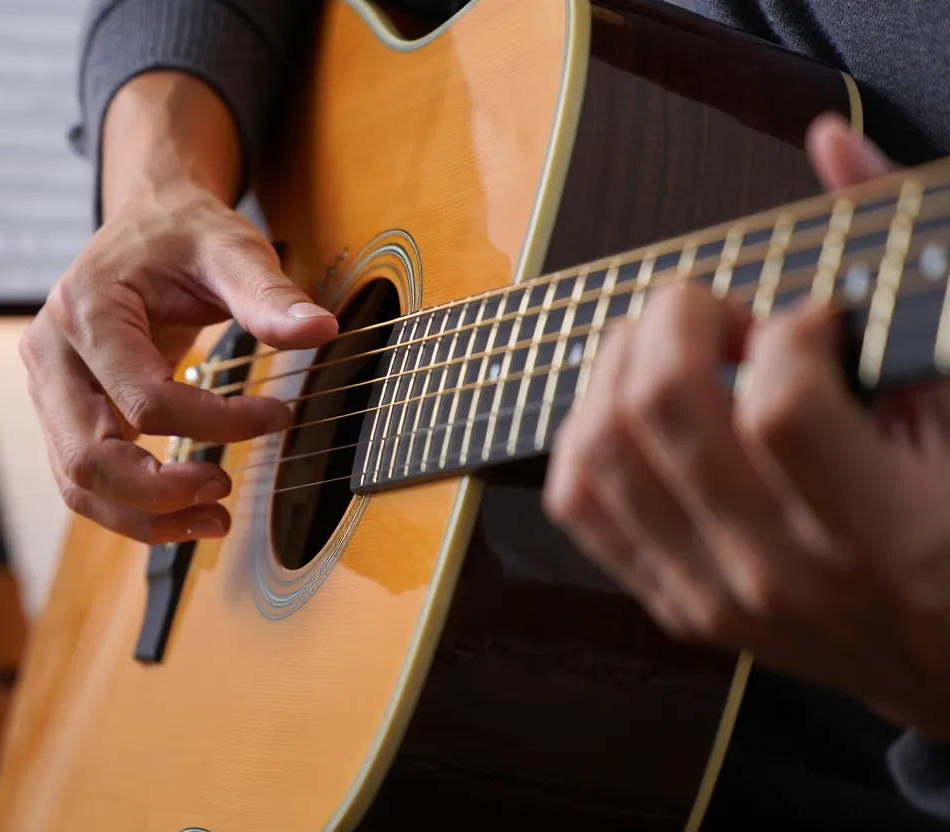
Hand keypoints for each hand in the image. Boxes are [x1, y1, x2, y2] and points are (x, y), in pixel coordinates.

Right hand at [20, 73, 336, 544]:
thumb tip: (322, 330)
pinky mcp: (62, 411)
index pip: (146, 400)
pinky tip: (185, 510)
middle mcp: (51, 354)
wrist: (146, 220)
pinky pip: (84, 479)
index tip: (278, 416)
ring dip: (144, 516)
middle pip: (88, 458)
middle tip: (226, 492)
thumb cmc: (184, 234)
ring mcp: (48, 388)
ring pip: (76, 483)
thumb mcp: (231, 248)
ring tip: (214, 519)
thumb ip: (269, 294)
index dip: (218, 423)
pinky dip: (132, 506)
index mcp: (87, 311)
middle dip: (161, 493)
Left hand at [543, 113, 949, 739]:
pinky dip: (586, 430)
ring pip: (599, 449)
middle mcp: (779, 574)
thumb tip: (830, 145)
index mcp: (882, 535)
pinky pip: (576, 500)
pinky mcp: (668, 603)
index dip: (786, 325)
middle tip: (720, 312)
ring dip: (620, 365)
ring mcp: (711, 596)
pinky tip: (635, 407)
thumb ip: (904, 276)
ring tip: (675, 352)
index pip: (777, 401)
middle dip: (679, 316)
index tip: (813, 320)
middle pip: (662, 407)